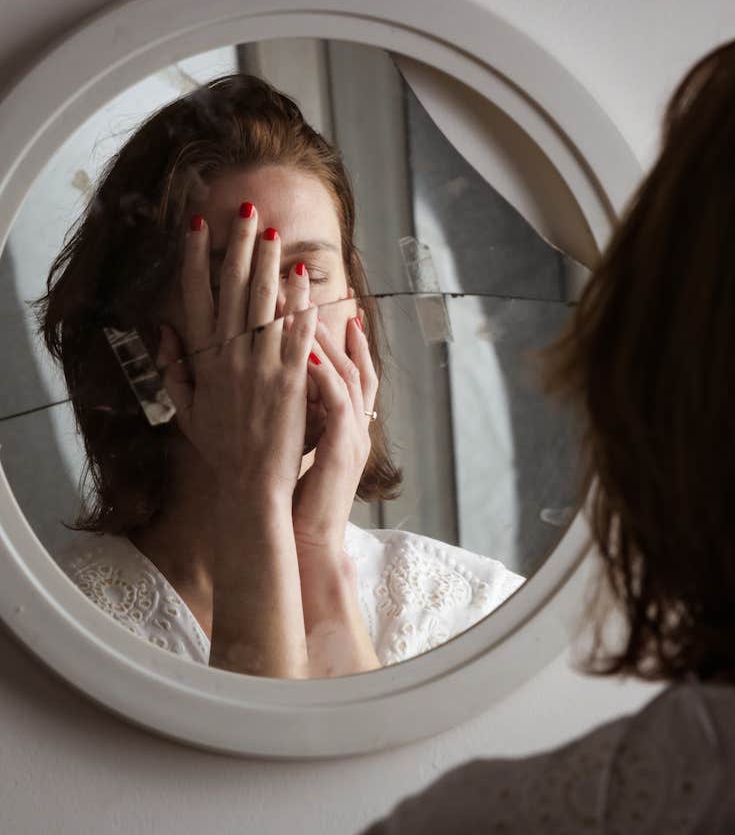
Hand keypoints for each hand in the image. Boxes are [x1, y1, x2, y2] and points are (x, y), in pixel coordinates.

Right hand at [158, 206, 316, 501]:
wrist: (252, 483)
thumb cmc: (222, 449)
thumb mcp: (186, 410)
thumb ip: (174, 368)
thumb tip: (162, 329)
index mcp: (205, 361)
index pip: (197, 298)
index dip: (197, 259)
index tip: (199, 227)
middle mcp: (231, 356)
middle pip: (233, 289)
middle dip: (239, 246)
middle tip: (246, 211)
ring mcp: (262, 365)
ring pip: (264, 302)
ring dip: (268, 264)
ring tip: (273, 231)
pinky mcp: (292, 378)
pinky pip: (296, 332)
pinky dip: (299, 302)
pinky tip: (303, 276)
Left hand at [291, 312, 377, 552]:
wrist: (309, 540)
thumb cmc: (298, 497)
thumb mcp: (300, 448)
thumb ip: (297, 415)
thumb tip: (278, 385)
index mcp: (346, 423)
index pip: (353, 369)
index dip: (346, 337)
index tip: (336, 305)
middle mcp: (356, 423)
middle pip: (357, 362)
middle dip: (341, 326)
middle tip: (330, 293)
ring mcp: (354, 434)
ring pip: (350, 374)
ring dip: (329, 340)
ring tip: (309, 309)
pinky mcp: (342, 447)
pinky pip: (337, 401)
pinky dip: (323, 374)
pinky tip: (303, 352)